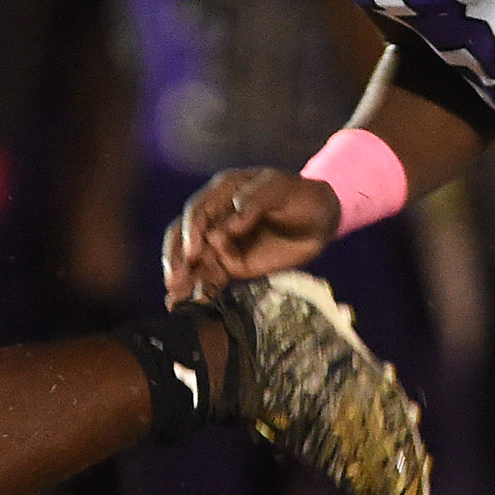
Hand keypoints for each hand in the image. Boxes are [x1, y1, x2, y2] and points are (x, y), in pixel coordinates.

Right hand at [162, 166, 339, 305]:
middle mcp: (213, 218)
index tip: (192, 253)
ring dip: (181, 279)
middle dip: (176, 259)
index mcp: (221, 193)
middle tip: (175, 280)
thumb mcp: (280, 189)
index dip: (191, 232)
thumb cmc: (300, 197)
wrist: (320, 221)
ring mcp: (219, 244)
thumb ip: (254, 201)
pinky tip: (184, 305)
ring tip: (176, 297)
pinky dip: (196, 292)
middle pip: (182, 238)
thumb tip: (228, 225)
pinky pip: (207, 279)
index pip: (196, 212)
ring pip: (190, 262)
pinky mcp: (228, 266)